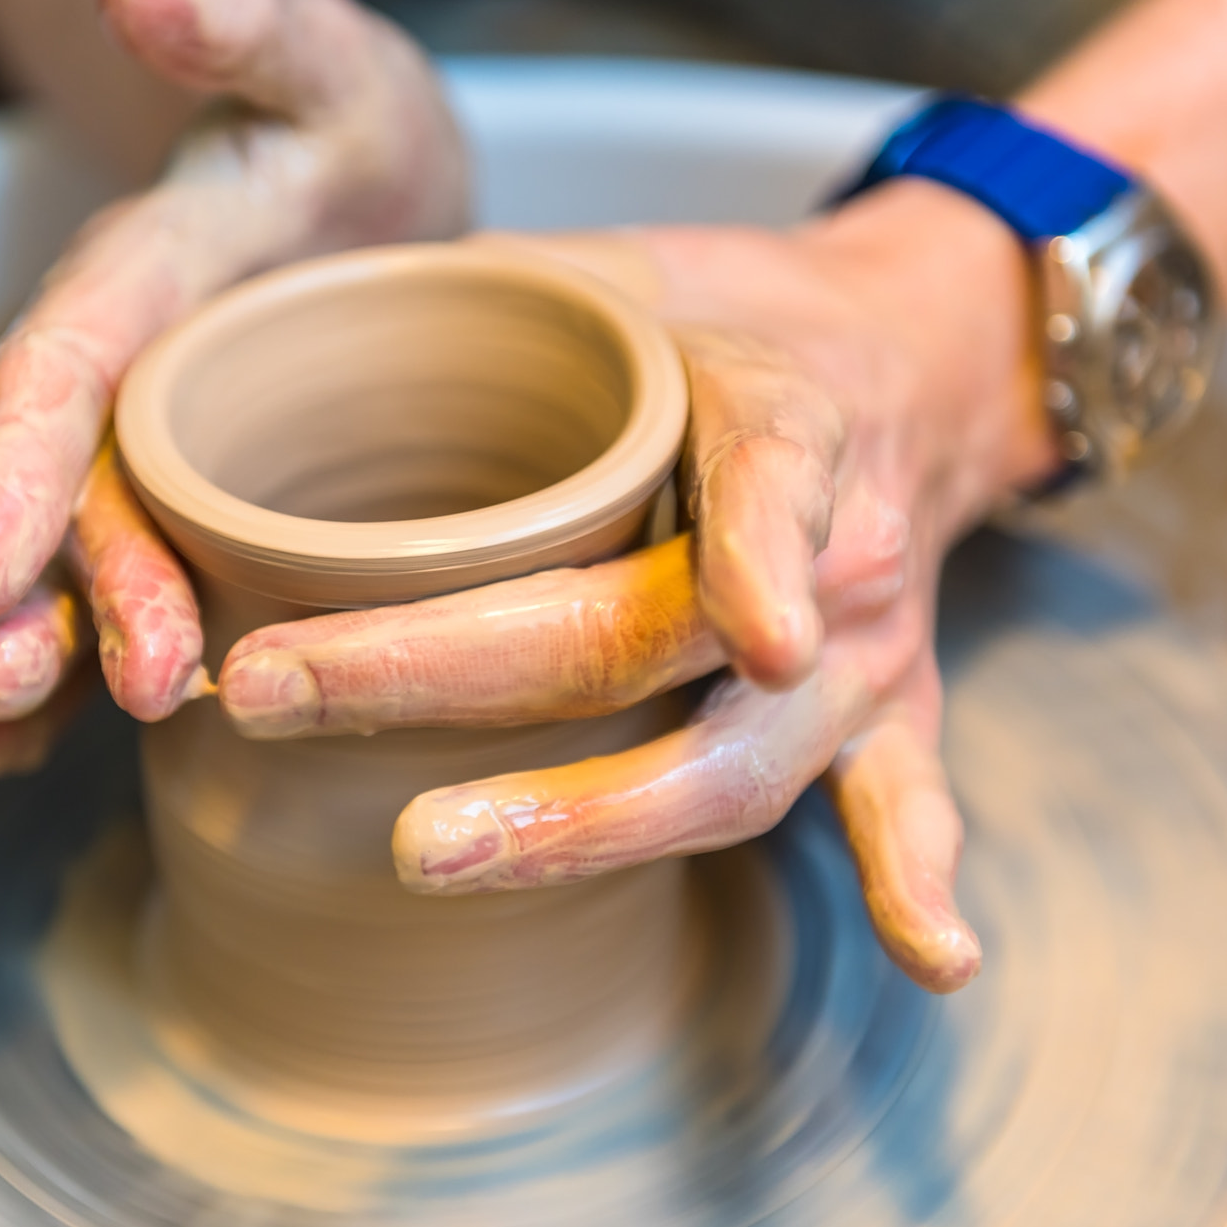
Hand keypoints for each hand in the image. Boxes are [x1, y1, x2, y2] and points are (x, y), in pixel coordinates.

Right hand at [0, 0, 466, 775]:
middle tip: (84, 686)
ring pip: (76, 567)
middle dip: (64, 595)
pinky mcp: (189, 508)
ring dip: (46, 656)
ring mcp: (145, 455)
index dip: (15, 470)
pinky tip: (9, 764)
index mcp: (136, 284)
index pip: (60, 374)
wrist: (362, 186)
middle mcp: (116, 383)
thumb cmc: (342, 124)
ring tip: (15, 738)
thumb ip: (237, 23)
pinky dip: (61, 680)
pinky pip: (111, 597)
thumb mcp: (314, 64)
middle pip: (69, 499)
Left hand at [214, 183, 1059, 992]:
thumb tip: (298, 315)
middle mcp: (836, 556)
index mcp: (786, 421)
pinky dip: (917, 880)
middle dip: (458, 676)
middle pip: (657, 642)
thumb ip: (488, 287)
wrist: (904, 358)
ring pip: (737, 767)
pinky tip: (934, 960)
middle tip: (292, 694)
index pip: (764, 488)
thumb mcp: (624, 266)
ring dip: (593, 822)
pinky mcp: (887, 721)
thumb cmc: (731, 321)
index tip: (742, 632)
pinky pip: (907, 807)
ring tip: (431, 851)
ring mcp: (862, 656)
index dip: (747, 560)